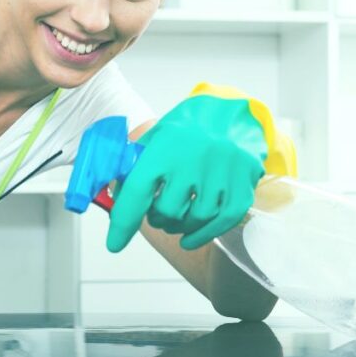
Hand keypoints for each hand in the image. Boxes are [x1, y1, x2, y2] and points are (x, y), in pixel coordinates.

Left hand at [107, 95, 266, 251]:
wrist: (231, 113)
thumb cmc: (187, 129)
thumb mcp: (155, 138)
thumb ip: (133, 167)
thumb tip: (113, 197)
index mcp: (166, 147)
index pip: (138, 190)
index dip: (123, 222)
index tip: (115, 243)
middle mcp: (194, 160)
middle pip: (166, 211)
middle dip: (157, 218)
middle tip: (157, 212)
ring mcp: (222, 174)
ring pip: (193, 219)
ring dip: (179, 226)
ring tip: (175, 218)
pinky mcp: (242, 186)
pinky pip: (220, 222)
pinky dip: (203, 235)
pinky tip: (190, 238)